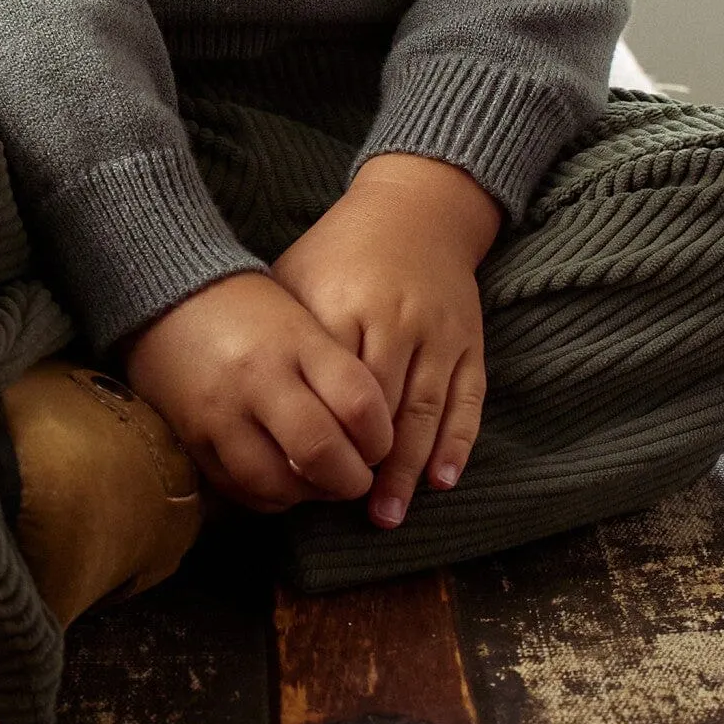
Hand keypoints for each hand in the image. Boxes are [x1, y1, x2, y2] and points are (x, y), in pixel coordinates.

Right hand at [120, 272, 392, 512]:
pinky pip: (238, 489)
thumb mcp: (301, 320)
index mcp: (297, 341)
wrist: (168, 293)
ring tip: (319, 484)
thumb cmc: (250, 308)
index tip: (380, 444)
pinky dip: (269, 498)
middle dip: (351, 480)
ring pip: (277, 483)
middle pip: (320, 451)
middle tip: (358, 478)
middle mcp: (260, 377)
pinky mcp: (192, 437)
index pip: (358, 403)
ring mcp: (222, 412)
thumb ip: (335, 371)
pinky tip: (282, 484)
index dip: (381, 438)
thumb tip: (373, 434)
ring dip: (308, 495)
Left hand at [270, 154, 499, 530]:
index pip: (330, 385)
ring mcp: (438, 332)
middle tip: (349, 509)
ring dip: (408, 470)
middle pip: (380, 406)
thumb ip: (283, 336)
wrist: (418, 209)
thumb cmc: (342, 251)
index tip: (303, 475)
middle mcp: (394, 320)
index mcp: (343, 305)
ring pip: (425, 411)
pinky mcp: (469, 340)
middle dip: (366, 464)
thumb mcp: (299, 277)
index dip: (320, 433)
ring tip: (389, 514)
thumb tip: (254, 406)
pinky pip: (468, 400)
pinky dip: (457, 444)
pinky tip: (441, 481)